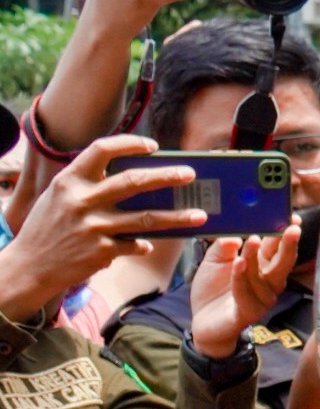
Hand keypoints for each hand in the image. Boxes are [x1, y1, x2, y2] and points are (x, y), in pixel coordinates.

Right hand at [0, 135, 205, 323]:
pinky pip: (136, 245)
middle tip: (190, 174)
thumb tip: (137, 178)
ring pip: (146, 219)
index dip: (129, 144)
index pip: (101, 149)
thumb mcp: (59, 197)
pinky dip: (145, 244)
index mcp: (69, 181)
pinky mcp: (102, 251)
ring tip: (200, 215)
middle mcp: (81, 200)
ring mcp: (93, 227)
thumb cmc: (50, 227)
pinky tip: (149, 244)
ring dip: (177, 218)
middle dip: (167, 177)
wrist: (30, 265)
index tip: (153, 146)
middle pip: (133, 182)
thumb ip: (89, 185)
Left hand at [187, 225, 300, 360]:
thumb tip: (234, 237)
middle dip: (288, 245)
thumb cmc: (213, 289)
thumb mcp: (214, 261)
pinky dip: (241, 278)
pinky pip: (245, 294)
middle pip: (283, 263)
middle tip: (291, 228)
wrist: (202, 320)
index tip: (292, 218)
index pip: (279, 248)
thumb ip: (223, 247)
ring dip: (257, 258)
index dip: (286, 234)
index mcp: (264, 267)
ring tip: (253, 240)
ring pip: (264, 278)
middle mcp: (268, 283)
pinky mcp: (247, 312)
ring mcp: (261, 299)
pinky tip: (238, 263)